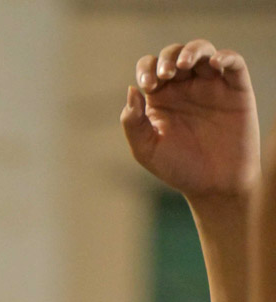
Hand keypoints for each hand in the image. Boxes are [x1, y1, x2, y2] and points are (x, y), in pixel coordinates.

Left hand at [122, 40, 260, 200]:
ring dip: (192, 51)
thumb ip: (133, 123)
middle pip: (174, 54)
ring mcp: (210, 84)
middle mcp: (185, 86)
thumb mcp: (147, 150)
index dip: (148, 68)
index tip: (148, 85)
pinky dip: (225, 57)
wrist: (214, 185)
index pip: (151, 67)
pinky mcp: (235, 88)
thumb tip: (131, 90)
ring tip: (182, 65)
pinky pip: (233, 62)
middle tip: (164, 75)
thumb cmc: (179, 168)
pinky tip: (214, 63)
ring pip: (202, 50)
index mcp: (161, 97)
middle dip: (168, 58)